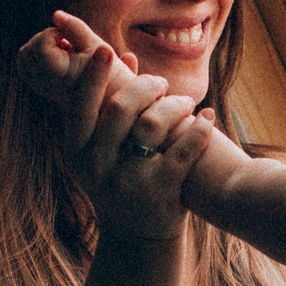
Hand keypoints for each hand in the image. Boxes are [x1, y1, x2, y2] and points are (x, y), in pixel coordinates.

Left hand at [18, 9, 137, 106]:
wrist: (113, 97)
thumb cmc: (109, 70)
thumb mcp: (99, 46)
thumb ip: (76, 28)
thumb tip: (56, 14)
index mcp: (60, 76)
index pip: (40, 47)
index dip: (53, 33)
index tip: (69, 38)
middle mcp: (47, 85)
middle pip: (26, 52)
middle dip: (43, 39)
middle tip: (66, 43)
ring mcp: (42, 88)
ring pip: (24, 58)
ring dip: (40, 46)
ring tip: (63, 49)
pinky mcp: (41, 87)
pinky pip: (26, 65)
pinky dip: (38, 55)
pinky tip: (59, 55)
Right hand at [31, 11, 210, 241]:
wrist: (137, 236)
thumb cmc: (120, 178)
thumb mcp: (104, 149)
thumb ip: (109, 102)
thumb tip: (123, 55)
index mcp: (78, 152)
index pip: (80, 107)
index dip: (93, 77)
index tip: (107, 49)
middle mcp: (97, 168)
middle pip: (119, 109)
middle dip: (144, 87)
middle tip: (161, 83)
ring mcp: (129, 181)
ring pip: (153, 126)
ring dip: (174, 105)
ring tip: (186, 102)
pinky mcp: (161, 193)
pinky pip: (184, 151)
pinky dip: (200, 130)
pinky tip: (207, 118)